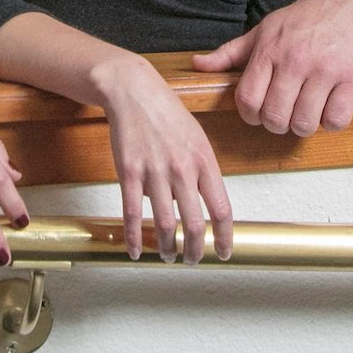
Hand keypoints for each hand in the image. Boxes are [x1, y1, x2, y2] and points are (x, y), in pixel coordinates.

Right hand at [93, 56, 233, 261]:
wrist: (134, 91)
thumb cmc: (167, 114)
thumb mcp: (197, 138)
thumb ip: (203, 171)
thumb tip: (204, 204)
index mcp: (204, 161)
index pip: (221, 209)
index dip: (224, 237)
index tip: (223, 252)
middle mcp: (182, 169)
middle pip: (194, 224)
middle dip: (195, 250)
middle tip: (193, 260)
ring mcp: (154, 172)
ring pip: (165, 224)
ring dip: (167, 248)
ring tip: (168, 256)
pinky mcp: (129, 173)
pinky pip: (133, 214)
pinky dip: (135, 238)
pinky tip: (136, 250)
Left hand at [191, 0, 352, 135]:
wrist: (347, 1)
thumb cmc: (301, 21)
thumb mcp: (262, 31)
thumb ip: (229, 53)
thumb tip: (197, 65)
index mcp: (269, 51)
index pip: (247, 100)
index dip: (250, 116)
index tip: (259, 113)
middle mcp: (295, 60)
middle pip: (276, 118)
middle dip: (277, 124)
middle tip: (284, 115)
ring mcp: (325, 70)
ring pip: (305, 123)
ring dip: (304, 125)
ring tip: (306, 111)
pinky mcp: (352, 78)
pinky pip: (335, 120)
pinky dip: (330, 122)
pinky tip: (328, 108)